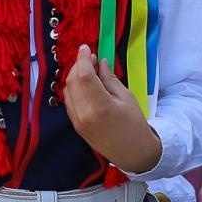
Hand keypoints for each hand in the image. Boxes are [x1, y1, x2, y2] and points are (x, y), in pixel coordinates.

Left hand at [64, 46, 161, 173]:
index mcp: (101, 107)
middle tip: (90, 58)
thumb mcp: (126, 97)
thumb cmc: (135, 124)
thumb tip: (99, 62)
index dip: (83, 58)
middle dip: (78, 65)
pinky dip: (73, 88)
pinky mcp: (75, 126)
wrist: (133, 153)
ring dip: (74, 76)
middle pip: (72, 81)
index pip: (84, 76)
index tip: (85, 47)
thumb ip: (110, 79)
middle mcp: (85, 114)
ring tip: (88, 70)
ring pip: (67, 90)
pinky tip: (84, 84)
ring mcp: (78, 122)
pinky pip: (68, 101)